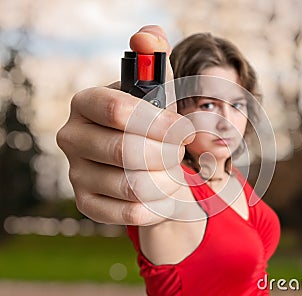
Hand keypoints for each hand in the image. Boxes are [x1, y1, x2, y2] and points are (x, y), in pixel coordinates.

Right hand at [57, 25, 194, 225]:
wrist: (145, 164)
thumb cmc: (152, 124)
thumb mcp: (159, 93)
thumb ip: (156, 60)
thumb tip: (150, 35)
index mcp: (87, 103)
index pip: (117, 110)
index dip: (159, 122)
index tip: (184, 130)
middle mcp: (73, 136)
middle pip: (125, 150)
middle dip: (167, 154)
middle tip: (181, 154)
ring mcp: (76, 173)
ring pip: (130, 184)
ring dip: (167, 181)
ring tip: (176, 173)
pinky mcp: (87, 203)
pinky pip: (128, 212)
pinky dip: (157, 205)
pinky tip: (165, 194)